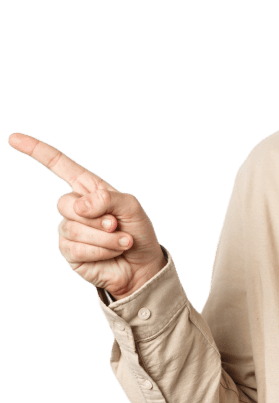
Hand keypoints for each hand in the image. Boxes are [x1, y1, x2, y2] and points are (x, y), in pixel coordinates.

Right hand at [9, 132, 165, 299]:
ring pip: (73, 229)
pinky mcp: (69, 251)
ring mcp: (69, 229)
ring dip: (105, 237)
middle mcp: (75, 207)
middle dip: (95, 217)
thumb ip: (108, 199)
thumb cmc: (137, 230)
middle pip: (65, 203)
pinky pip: (77, 248)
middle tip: (116, 224)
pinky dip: (101, 250)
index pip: (60, 165)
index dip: (37, 151)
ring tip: (122, 240)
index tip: (13, 138)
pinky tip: (113, 251)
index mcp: (89, 189)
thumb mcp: (131, 207)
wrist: (142, 264)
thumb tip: (79, 205)